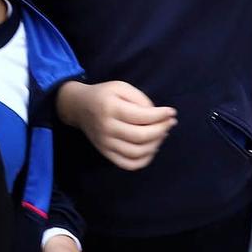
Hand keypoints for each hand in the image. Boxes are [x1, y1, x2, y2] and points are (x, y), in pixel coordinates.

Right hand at [58, 80, 175, 170]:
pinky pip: (129, 164)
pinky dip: (144, 160)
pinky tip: (151, 148)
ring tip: (161, 134)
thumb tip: (158, 116)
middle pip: (141, 136)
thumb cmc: (104, 95)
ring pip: (137, 152)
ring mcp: (106, 144)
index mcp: (111, 108)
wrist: (79, 107)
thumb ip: (140, 99)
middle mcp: (107, 128)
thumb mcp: (121, 87)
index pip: (142, 116)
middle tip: (170, 123)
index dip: (161, 116)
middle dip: (161, 130)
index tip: (172, 112)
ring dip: (155, 145)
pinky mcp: (106, 153)